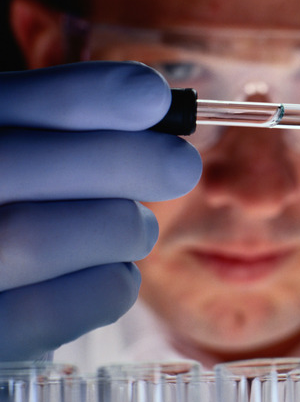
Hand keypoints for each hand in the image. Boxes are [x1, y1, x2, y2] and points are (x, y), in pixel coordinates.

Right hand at [0, 61, 200, 359]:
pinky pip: (64, 307)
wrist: (2, 289)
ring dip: (124, 228)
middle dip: (127, 160)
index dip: (86, 94)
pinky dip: (111, 284)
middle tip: (180, 166)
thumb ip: (70, 134)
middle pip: (21, 166)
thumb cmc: (26, 214)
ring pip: (42, 237)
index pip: (12, 104)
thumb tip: (154, 106)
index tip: (152, 96)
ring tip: (136, 228)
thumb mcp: (34, 163)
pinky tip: (113, 271)